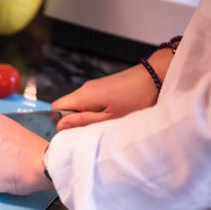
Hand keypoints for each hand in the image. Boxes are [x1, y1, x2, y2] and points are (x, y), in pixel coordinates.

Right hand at [51, 49, 172, 130]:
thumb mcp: (109, 117)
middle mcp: (84, 89)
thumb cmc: (136, 98)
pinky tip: (108, 116)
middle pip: (66, 107)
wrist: (155, 76)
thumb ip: (83, 122)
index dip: (58, 122)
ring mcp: (93, 87)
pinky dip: (93, 111)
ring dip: (84, 117)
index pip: (55, 107)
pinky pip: (88, 101)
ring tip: (101, 124)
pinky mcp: (102, 87)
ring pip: (78, 105)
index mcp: (83, 96)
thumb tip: (60, 126)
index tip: (70, 133)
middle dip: (72, 121)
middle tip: (89, 131)